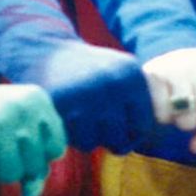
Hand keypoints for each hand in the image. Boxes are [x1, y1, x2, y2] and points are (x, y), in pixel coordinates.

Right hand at [0, 84, 67, 195]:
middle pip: (34, 165)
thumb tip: (30, 195)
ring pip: (10, 173)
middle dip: (15, 165)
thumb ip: (36, 162)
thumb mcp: (19, 134)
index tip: (17, 142)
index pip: (55, 149)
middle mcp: (19, 107)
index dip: (36, 155)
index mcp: (37, 100)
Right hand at [19, 41, 153, 152]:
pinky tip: (65, 114)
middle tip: (92, 115)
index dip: (128, 130)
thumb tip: (153, 139)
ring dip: (86, 136)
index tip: (112, 117)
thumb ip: (140, 104)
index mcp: (132, 76)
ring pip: (96, 143)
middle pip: (120, 140)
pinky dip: (69, 134)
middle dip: (106, 136)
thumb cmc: (87, 71)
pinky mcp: (63, 106)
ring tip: (78, 112)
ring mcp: (88, 96)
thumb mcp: (119, 75)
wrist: (43, 52)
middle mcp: (113, 85)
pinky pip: (74, 140)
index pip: (143, 127)